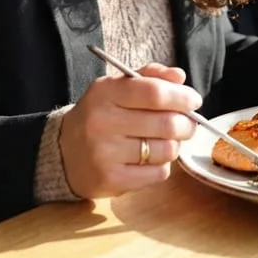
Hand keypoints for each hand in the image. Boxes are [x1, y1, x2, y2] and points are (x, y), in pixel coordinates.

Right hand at [59, 64, 200, 198]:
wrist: (63, 152)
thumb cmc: (100, 115)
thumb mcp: (117, 88)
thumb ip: (150, 77)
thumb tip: (180, 76)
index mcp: (105, 93)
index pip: (154, 93)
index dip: (181, 97)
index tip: (194, 100)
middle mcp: (102, 122)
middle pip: (166, 124)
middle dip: (187, 124)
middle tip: (188, 124)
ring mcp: (105, 154)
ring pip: (166, 150)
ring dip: (174, 145)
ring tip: (165, 141)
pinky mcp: (111, 180)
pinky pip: (158, 173)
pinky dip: (162, 166)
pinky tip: (150, 159)